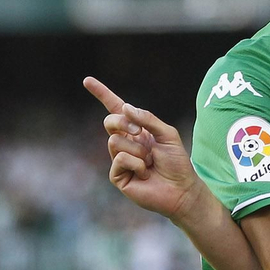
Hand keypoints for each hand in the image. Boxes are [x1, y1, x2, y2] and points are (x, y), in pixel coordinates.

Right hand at [83, 77, 204, 219]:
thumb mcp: (167, 134)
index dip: (102, 94)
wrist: (182, 189)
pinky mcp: (117, 176)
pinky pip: (119, 160)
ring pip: (115, 142)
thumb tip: (125, 107)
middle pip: (110, 122)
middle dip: (123, 123)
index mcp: (137, 130)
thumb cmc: (177, 162)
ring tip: (150, 162)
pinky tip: (145, 174)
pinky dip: (136, 164)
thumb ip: (148, 119)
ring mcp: (119, 159)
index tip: (87, 80)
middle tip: (141, 133)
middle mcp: (125, 143)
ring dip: (138, 151)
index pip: (116, 109)